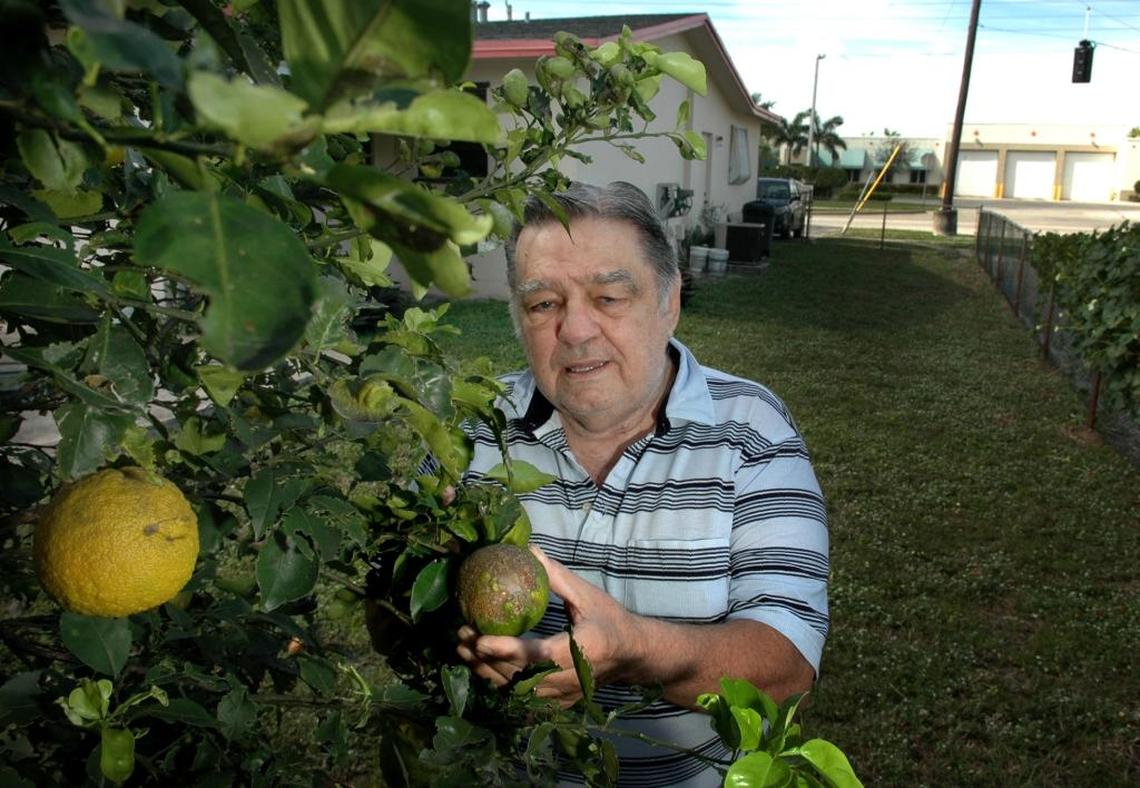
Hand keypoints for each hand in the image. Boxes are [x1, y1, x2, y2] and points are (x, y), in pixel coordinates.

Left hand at [455, 546, 643, 706]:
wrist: (633, 656)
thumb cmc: (611, 620)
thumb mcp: (587, 595)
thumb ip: (557, 576)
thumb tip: (528, 550)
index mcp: (583, 649)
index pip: (538, 655)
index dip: (507, 650)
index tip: (479, 638)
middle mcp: (572, 678)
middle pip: (520, 677)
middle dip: (486, 659)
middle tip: (461, 635)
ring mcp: (564, 696)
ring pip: (516, 691)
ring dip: (486, 671)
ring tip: (462, 649)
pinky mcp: (559, 703)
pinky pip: (522, 697)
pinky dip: (499, 682)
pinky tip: (480, 666)